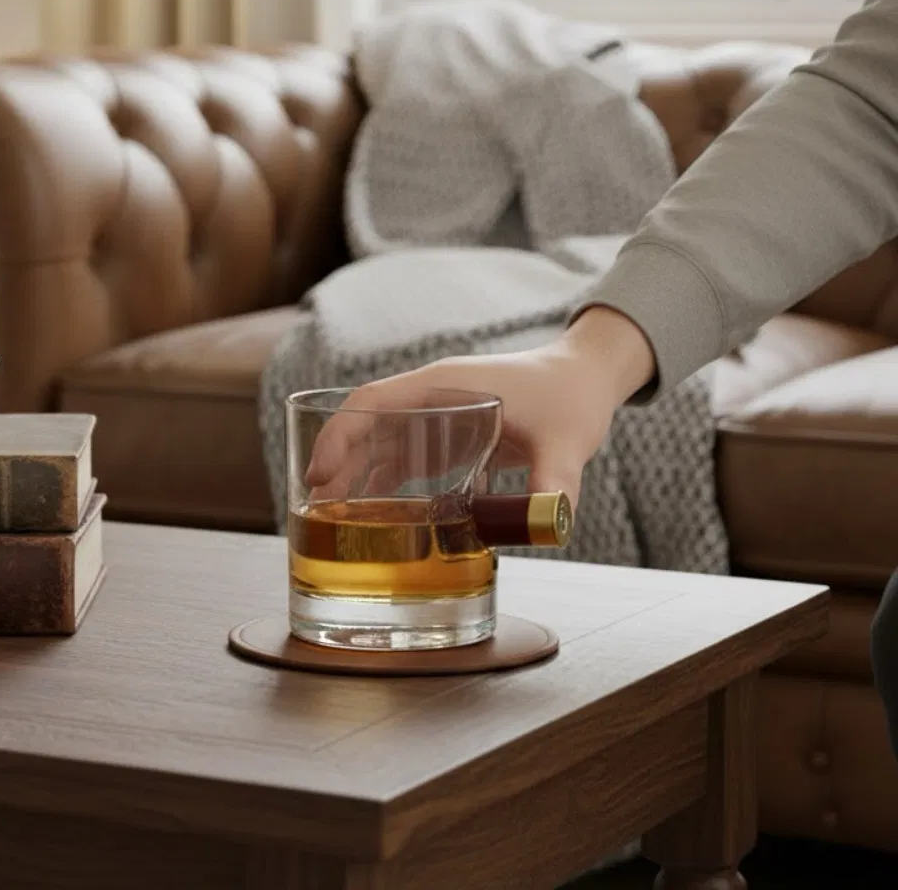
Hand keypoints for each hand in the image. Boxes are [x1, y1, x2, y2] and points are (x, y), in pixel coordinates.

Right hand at [305, 308, 656, 508]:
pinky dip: (385, 481)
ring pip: (381, 442)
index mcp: (445, 384)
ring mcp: (439, 415)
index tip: (321, 472)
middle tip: (315, 507)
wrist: (585, 377)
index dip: (341, 434)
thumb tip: (544, 525)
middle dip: (338, 461)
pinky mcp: (450, 435)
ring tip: (333, 517)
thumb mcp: (567, 439)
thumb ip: (555, 479)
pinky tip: (376, 513)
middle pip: (367, 425)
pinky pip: (405, 456)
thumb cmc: (571, 395)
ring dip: (356, 474)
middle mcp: (433, 396)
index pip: (374, 402)